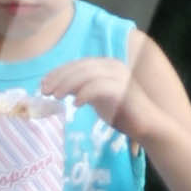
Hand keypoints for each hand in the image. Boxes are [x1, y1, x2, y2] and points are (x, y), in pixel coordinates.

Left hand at [40, 56, 166, 148]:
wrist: (148, 125)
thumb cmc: (121, 111)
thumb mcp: (96, 97)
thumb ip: (80, 89)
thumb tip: (56, 87)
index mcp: (105, 65)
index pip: (76, 64)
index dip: (57, 73)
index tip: (43, 84)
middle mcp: (112, 66)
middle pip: (79, 67)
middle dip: (59, 78)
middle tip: (45, 91)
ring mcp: (120, 76)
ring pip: (87, 74)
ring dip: (68, 84)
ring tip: (57, 97)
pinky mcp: (124, 89)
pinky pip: (99, 87)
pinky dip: (84, 94)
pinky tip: (76, 105)